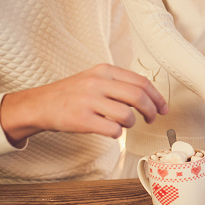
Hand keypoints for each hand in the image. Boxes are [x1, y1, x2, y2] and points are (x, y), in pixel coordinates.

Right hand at [0, 64, 167, 145]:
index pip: (141, 82)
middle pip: (138, 96)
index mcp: (104, 70)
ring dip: (131, 123)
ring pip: (127, 115)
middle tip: (152, 119)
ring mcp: (89, 100)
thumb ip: (119, 83)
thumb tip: (150, 96)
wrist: (40, 104)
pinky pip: (113, 130)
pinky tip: (110, 130)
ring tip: (124, 124)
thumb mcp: (95, 78)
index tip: (163, 108)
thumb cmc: (72, 94)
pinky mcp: (82, 119)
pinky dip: (117, 133)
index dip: (157, 97)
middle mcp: (97, 82)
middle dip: (151, 111)